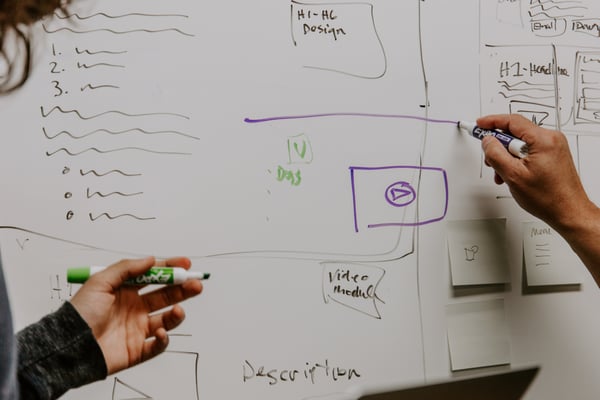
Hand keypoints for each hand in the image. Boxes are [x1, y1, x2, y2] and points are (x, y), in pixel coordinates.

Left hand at [70, 256, 202, 373]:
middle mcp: (134, 308)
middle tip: (194, 284)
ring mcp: (137, 329)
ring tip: (177, 310)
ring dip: (177, 313)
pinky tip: (160, 332)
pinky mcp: (138, 349)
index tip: (185, 264)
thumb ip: (127, 268)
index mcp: (126, 291)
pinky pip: (159, 344)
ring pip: (167, 319)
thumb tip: (150, 259)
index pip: (154, 277)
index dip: (170, 269)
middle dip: (182, 289)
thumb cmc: (80, 314)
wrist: (69, 346)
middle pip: (165, 295)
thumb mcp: (100, 282)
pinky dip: (164, 339)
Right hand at [477, 113, 590, 229]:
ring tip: (504, 174)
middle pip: (516, 133)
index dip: (492, 121)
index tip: (479, 125)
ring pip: (520, 144)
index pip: (512, 121)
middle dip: (499, 147)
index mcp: (544, 139)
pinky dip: (517, 161)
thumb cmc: (548, 197)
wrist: (568, 212)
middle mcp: (551, 139)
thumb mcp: (513, 175)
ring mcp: (553, 147)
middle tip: (490, 160)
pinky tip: (513, 175)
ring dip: (507, 157)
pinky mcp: (553, 155)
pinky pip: (529, 151)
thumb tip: (487, 141)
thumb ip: (496, 154)